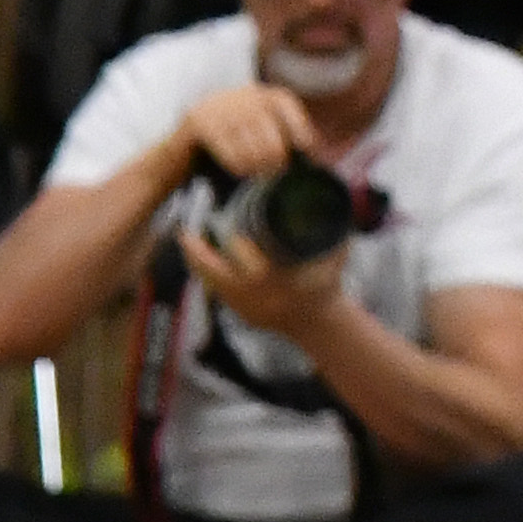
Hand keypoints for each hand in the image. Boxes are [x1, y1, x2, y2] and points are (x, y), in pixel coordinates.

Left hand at [178, 222, 349, 345]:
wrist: (318, 321)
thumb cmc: (327, 284)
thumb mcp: (336, 259)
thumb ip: (335, 234)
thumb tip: (335, 199)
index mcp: (285, 288)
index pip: (257, 273)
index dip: (242, 252)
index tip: (231, 233)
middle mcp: (262, 302)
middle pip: (222, 281)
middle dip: (202, 258)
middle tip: (187, 234)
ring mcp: (249, 311)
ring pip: (215, 287)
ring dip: (198, 264)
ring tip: (186, 239)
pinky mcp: (241, 314)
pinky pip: (217, 292)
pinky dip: (204, 274)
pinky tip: (195, 256)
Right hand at [181, 80, 319, 182]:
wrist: (184, 134)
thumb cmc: (231, 136)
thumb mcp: (258, 127)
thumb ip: (284, 134)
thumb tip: (318, 156)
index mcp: (260, 93)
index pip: (286, 104)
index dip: (300, 127)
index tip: (308, 149)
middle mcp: (241, 95)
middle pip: (272, 134)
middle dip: (277, 158)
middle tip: (275, 170)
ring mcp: (220, 107)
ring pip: (252, 148)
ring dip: (258, 166)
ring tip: (257, 172)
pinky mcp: (201, 122)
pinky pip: (229, 153)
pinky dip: (238, 167)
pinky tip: (240, 171)